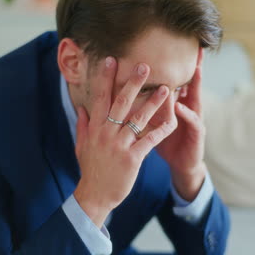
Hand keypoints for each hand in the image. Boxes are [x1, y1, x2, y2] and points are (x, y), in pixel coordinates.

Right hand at [73, 57, 175, 226]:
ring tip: (166, 89)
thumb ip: (83, 126)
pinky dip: (161, 131)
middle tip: (145, 66)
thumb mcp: (82, 146)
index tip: (111, 60)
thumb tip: (82, 108)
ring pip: (138, 119)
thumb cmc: (90, 169)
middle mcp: (106, 133)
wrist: (95, 195)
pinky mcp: (132, 158)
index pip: (100, 97)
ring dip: (153, 102)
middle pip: (121, 102)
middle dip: (133, 83)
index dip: (105, 78)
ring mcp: (119, 145)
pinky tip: (172, 121)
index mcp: (95, 128)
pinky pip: (149, 141)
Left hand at [157, 49, 206, 200]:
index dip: (176, 65)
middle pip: (191, 84)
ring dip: (195, 85)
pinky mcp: (196, 135)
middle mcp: (188, 108)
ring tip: (195, 70)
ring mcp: (194, 120)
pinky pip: (192, 122)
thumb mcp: (155, 121)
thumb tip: (129, 91)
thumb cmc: (166, 142)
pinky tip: (180, 106)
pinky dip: (186, 114)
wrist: (180, 166)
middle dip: (195, 67)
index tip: (174, 45)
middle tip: (197, 49)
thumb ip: (147, 105)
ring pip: (196, 99)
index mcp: (176, 104)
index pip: (176, 80)